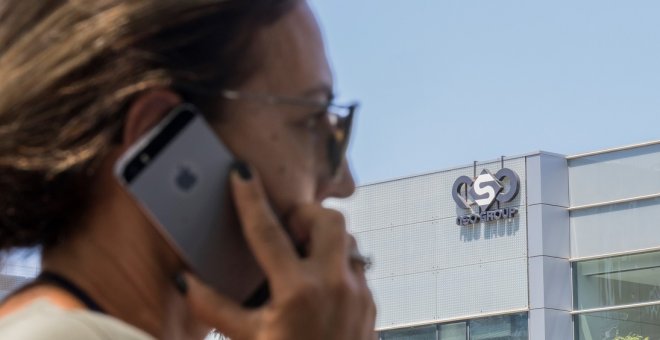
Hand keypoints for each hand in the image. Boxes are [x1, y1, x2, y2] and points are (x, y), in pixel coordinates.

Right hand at [182, 164, 376, 339]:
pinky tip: (317, 286)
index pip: (267, 232)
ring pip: (347, 239)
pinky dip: (336, 264)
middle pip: (327, 219)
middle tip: (285, 228)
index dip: (249, 199)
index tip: (242, 173)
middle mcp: (334, 285)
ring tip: (300, 257)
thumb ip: (214, 307)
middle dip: (305, 214)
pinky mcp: (371, 303)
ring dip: (323, 239)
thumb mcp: (248, 339)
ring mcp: (358, 293)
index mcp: (297, 292)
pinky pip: (355, 265)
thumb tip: (184, 280)